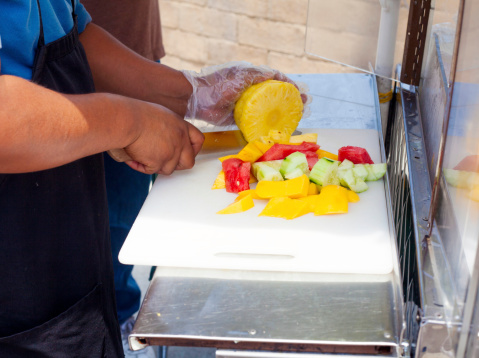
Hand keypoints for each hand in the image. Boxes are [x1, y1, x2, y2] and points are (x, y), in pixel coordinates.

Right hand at [119, 102, 203, 174]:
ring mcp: (171, 153)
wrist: (128, 121)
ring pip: (168, 169)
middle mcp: (180, 141)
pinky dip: (141, 167)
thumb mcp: (162, 116)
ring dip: (156, 166)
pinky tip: (133, 159)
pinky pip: (151, 171)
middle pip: (188, 162)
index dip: (193, 149)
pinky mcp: (158, 162)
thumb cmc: (137, 114)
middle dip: (177, 164)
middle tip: (164, 160)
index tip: (186, 151)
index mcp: (182, 127)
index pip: (198, 141)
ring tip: (143, 156)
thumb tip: (166, 137)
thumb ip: (170, 128)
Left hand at [181, 61, 308, 125]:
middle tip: (303, 106)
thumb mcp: (239, 77)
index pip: (276, 80)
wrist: (198, 100)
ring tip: (296, 116)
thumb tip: (274, 75)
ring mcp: (246, 105)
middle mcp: (251, 92)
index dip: (289, 86)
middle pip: (275, 96)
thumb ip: (256, 75)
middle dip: (290, 100)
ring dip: (282, 113)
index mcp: (252, 79)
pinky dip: (267, 124)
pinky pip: (256, 121)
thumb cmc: (217, 85)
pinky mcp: (240, 118)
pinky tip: (277, 128)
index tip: (300, 92)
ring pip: (268, 109)